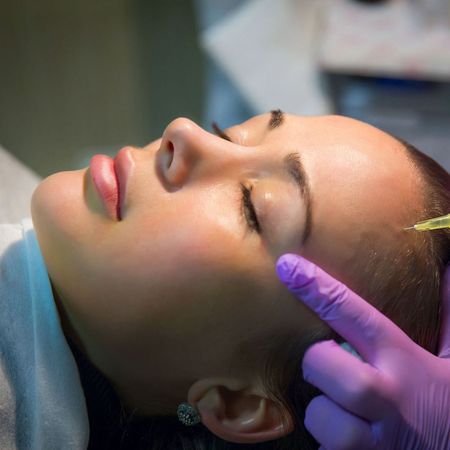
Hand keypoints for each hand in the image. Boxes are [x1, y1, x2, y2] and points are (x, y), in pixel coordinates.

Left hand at [276, 254, 449, 449]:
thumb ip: (445, 314)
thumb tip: (446, 268)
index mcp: (406, 363)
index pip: (354, 315)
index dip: (317, 288)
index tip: (288, 267)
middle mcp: (387, 400)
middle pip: (325, 366)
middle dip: (316, 362)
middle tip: (327, 363)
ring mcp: (375, 441)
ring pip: (320, 416)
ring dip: (323, 411)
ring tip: (342, 409)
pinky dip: (331, 445)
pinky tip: (349, 437)